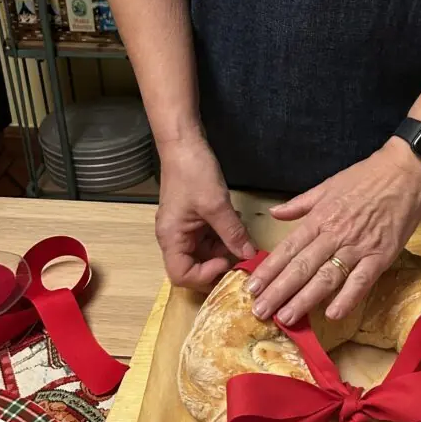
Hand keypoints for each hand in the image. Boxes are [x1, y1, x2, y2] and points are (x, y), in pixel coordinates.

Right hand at [156, 133, 255, 290]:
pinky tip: (236, 225)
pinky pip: (209, 238)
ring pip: (205, 253)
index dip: (205, 276)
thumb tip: (248, 256)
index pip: (181, 276)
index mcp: (171, 238)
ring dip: (224, 249)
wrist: (184, 144)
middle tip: (241, 258)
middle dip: (218, 265)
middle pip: (194, 268)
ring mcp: (184, 229)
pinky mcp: (194, 220)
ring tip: (242, 237)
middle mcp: (175, 238)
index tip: (227, 263)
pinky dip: (224, 236)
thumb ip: (232, 234)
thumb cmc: (193, 172)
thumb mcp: (216, 205)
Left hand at [248, 138, 420, 323]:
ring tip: (286, 317)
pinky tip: (332, 314)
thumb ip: (300, 204)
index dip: (269, 269)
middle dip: (278, 291)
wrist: (405, 172)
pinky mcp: (381, 255)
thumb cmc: (366, 177)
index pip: (288, 248)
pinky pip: (361, 280)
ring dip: (304, 299)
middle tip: (260, 311)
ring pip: (326, 277)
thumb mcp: (327, 185)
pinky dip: (347, 298)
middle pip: (301, 267)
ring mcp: (358, 246)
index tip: (252, 287)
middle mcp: (335, 234)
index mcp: (320, 218)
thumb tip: (274, 213)